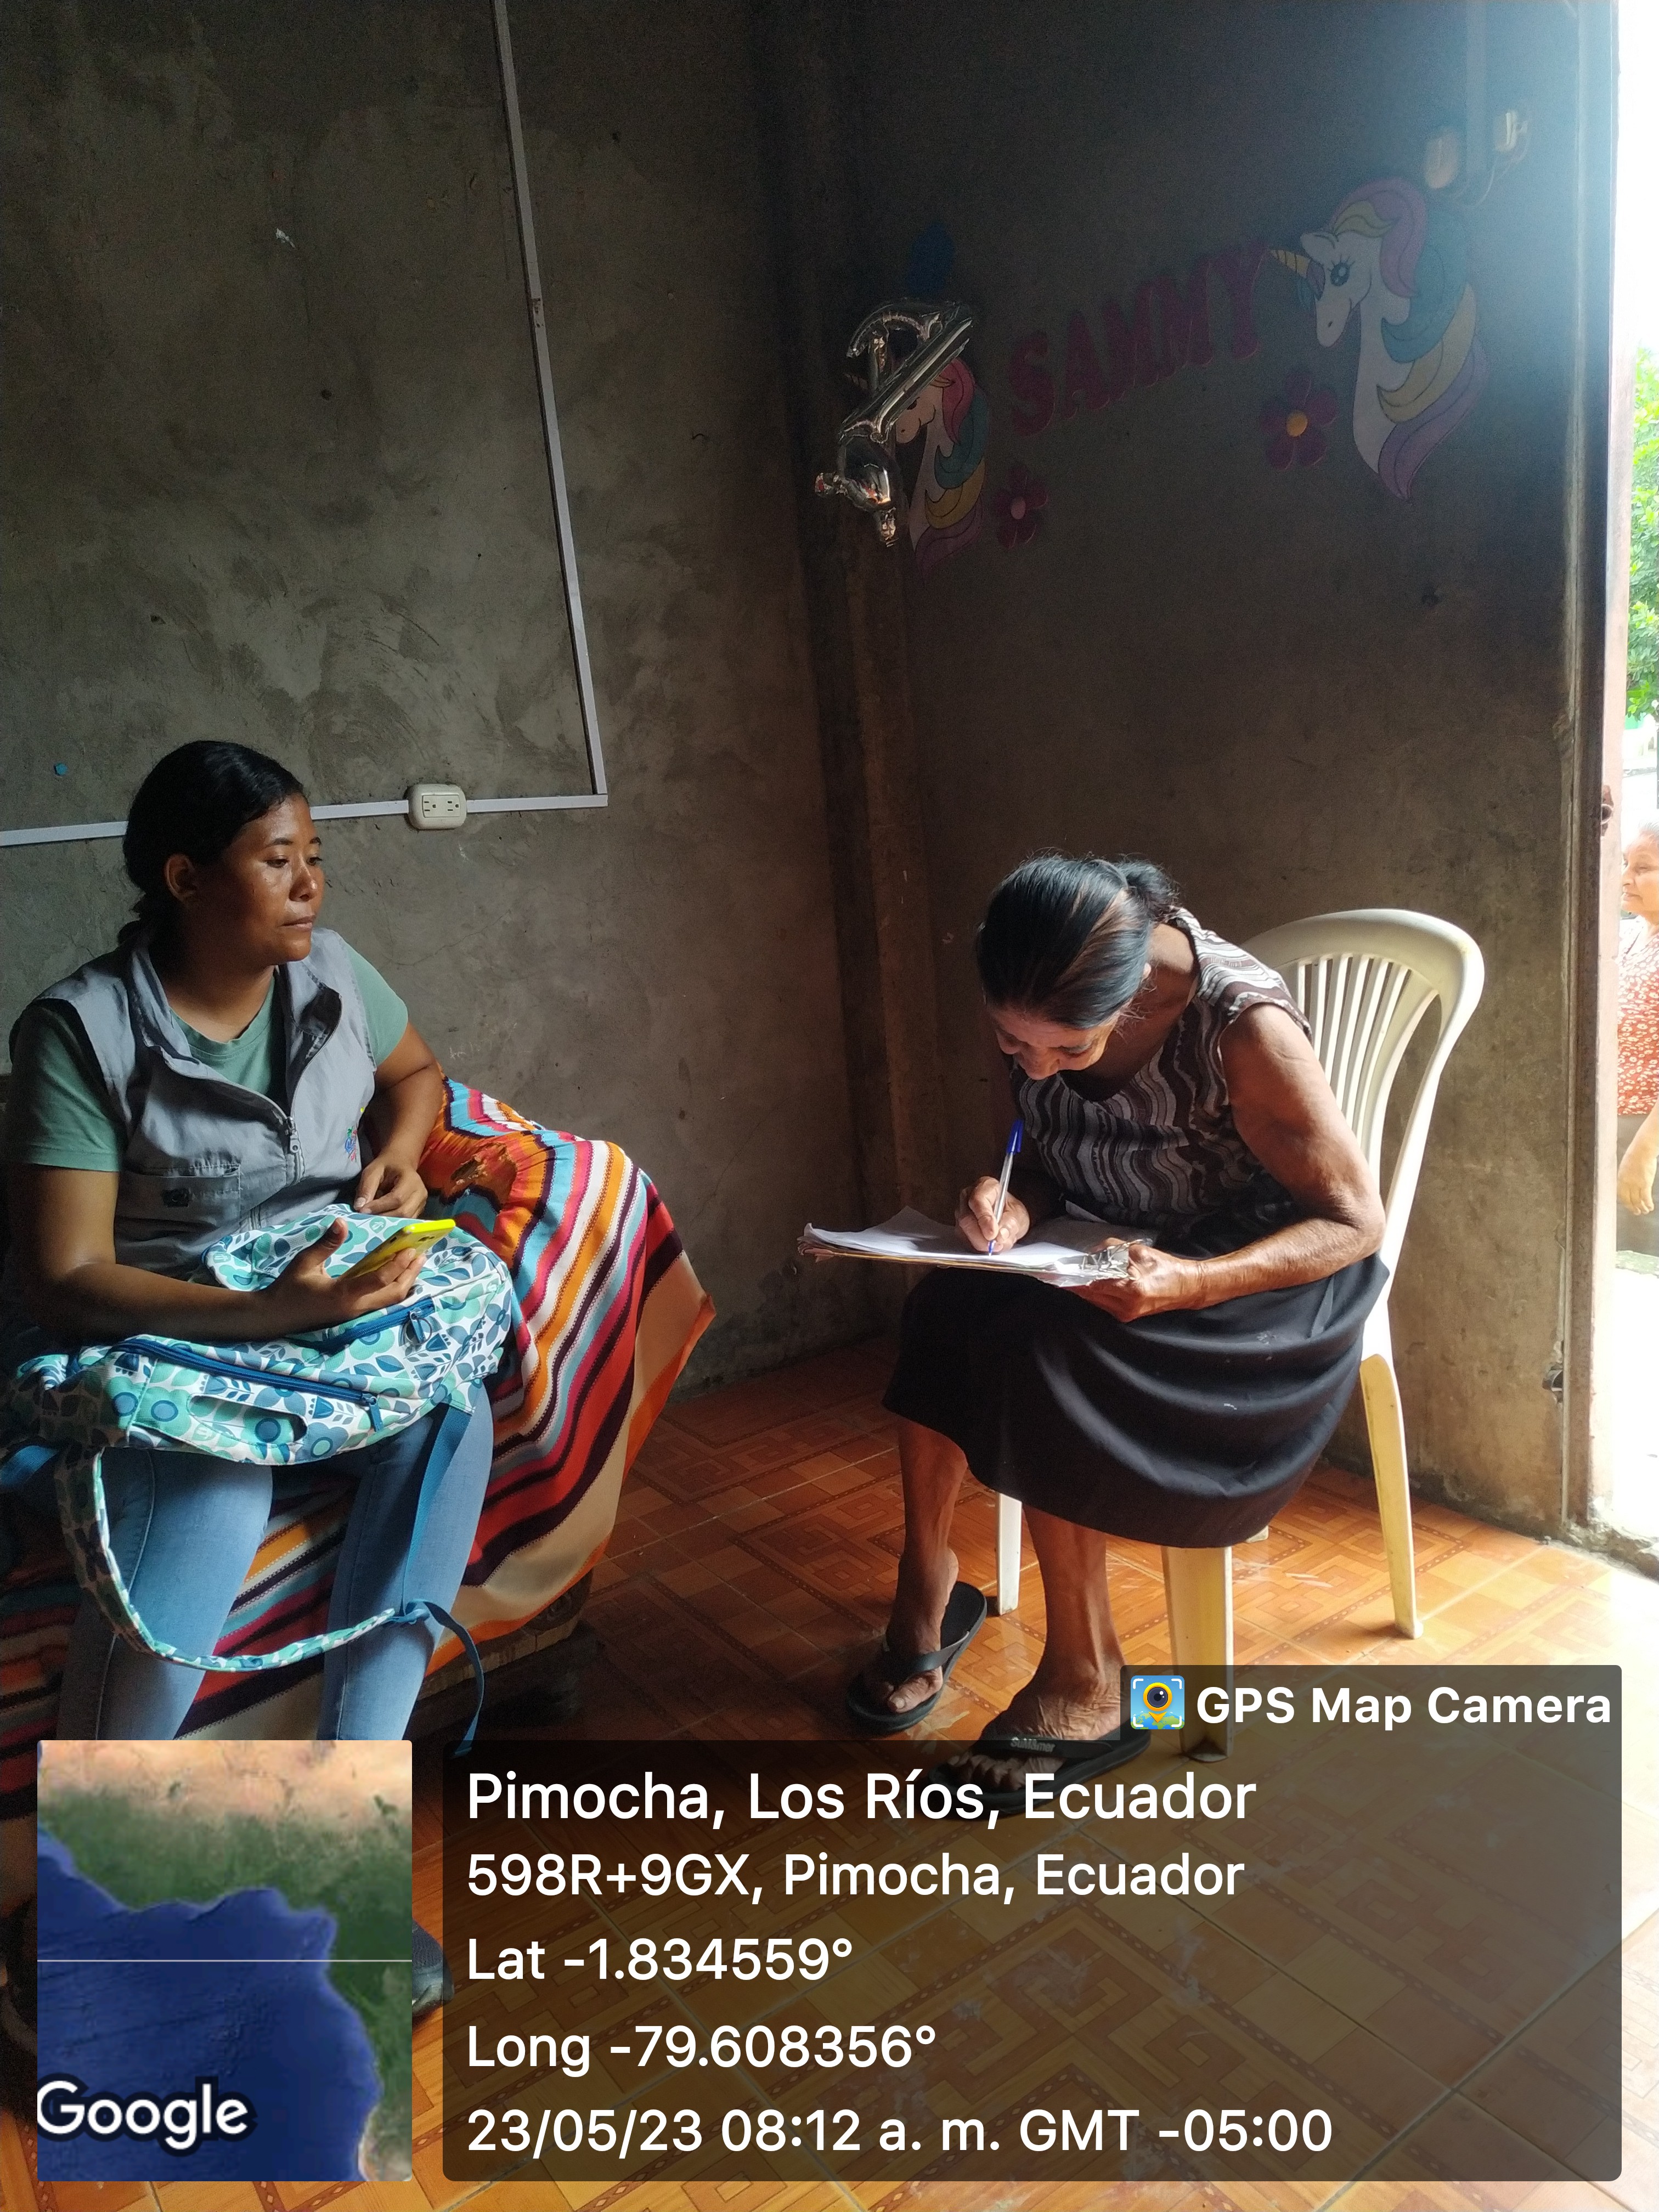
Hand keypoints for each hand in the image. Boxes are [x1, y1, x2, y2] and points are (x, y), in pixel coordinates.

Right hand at [256, 1218, 427, 1334]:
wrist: (275, 1317)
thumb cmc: (289, 1288)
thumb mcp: (304, 1262)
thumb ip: (326, 1244)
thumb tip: (341, 1221)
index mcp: (343, 1294)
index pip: (378, 1280)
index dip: (397, 1264)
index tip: (410, 1249)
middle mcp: (354, 1308)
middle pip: (393, 1294)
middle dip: (410, 1274)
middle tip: (421, 1254)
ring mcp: (355, 1314)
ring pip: (390, 1301)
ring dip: (405, 1282)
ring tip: (415, 1262)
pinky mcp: (354, 1315)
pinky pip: (381, 1303)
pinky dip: (394, 1288)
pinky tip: (398, 1274)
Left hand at [355, 1152, 426, 1216]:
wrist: (401, 1163)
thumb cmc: (386, 1166)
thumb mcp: (373, 1171)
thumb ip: (366, 1188)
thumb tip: (359, 1207)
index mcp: (411, 1179)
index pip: (396, 1198)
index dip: (379, 1206)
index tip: (362, 1210)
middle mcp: (420, 1193)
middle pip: (403, 1212)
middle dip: (383, 1217)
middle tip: (366, 1217)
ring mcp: (421, 1203)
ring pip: (405, 1220)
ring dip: (387, 1222)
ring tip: (373, 1218)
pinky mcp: (419, 1210)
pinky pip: (406, 1221)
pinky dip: (392, 1223)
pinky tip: (381, 1219)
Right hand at [956, 1177, 1030, 1253]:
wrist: (1007, 1217)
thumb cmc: (1011, 1211)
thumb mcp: (1018, 1215)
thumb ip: (1011, 1223)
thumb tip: (1000, 1234)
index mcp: (985, 1186)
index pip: (978, 1200)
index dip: (984, 1218)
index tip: (992, 1233)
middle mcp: (968, 1197)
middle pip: (967, 1218)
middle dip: (980, 1236)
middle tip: (994, 1245)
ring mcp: (961, 1212)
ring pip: (963, 1231)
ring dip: (979, 1243)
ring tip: (996, 1246)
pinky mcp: (959, 1227)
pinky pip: (963, 1240)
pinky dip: (976, 1246)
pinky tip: (988, 1246)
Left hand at [1071, 1242, 1207, 1319]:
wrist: (1185, 1288)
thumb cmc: (1165, 1267)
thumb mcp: (1139, 1251)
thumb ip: (1113, 1250)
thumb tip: (1091, 1253)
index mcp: (1131, 1287)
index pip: (1095, 1282)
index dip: (1076, 1276)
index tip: (1059, 1270)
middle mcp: (1126, 1305)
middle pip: (1090, 1294)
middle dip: (1074, 1283)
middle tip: (1056, 1273)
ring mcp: (1126, 1313)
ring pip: (1094, 1301)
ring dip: (1082, 1289)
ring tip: (1067, 1277)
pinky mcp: (1126, 1316)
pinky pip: (1102, 1304)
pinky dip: (1093, 1293)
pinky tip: (1086, 1284)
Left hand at [1618, 1139, 1656, 1216]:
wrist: (1643, 1150)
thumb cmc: (1635, 1155)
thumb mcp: (1625, 1166)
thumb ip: (1625, 1176)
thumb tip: (1627, 1184)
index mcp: (1620, 1178)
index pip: (1621, 1195)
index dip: (1625, 1202)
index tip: (1628, 1206)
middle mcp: (1626, 1183)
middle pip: (1629, 1200)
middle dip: (1633, 1208)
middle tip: (1637, 1212)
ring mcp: (1636, 1184)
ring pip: (1638, 1200)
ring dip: (1642, 1208)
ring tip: (1645, 1211)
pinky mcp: (1645, 1183)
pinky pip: (1646, 1197)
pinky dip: (1648, 1204)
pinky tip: (1651, 1207)